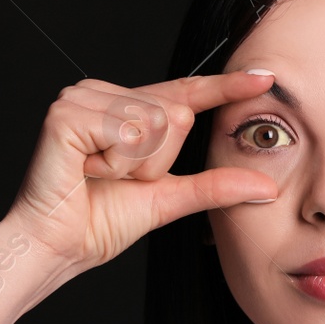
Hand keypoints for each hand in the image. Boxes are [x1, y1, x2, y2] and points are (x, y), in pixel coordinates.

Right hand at [5, 71, 278, 270]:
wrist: (58, 247)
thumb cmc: (100, 222)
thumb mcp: (169, 199)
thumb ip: (215, 186)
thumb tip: (267, 187)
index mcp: (127, 108)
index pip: (186, 92)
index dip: (225, 86)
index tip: (267, 76)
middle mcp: (103, 93)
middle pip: (177, 112)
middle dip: (158, 161)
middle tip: (119, 179)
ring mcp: (82, 97)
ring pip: (155, 121)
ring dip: (135, 165)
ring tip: (99, 175)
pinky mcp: (66, 112)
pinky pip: (126, 131)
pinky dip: (114, 163)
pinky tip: (86, 170)